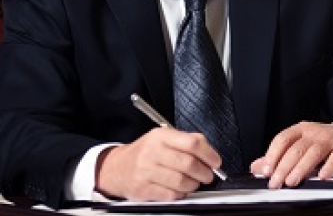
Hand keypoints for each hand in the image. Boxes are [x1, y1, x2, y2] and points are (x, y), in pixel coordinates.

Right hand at [95, 128, 221, 200]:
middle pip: (188, 164)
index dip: (209, 154)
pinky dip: (180, 194)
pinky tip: (179, 189)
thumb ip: (186, 140)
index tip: (216, 162)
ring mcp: (146, 171)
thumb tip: (210, 152)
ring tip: (193, 183)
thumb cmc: (145, 153)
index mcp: (161, 136)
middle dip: (204, 172)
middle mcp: (152, 152)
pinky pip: (171, 195)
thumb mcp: (163, 138)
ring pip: (181, 182)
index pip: (192, 143)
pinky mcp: (144, 189)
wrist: (117, 168)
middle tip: (208, 176)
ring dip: (193, 185)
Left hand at [249, 121, 332, 188]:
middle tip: (276, 183)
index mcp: (300, 130)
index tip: (265, 171)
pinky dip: (329, 167)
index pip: (282, 140)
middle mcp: (314, 132)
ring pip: (313, 153)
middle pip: (295, 149)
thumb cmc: (325, 141)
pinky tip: (322, 177)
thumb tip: (256, 167)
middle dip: (283, 167)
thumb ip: (279, 156)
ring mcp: (329, 139)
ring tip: (292, 182)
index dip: (272, 155)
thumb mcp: (301, 144)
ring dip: (301, 168)